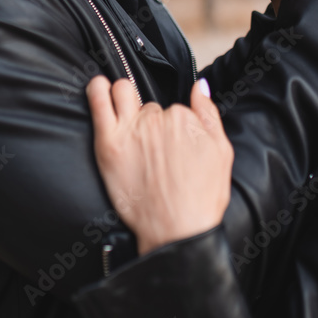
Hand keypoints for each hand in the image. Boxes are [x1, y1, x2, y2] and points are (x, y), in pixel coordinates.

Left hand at [86, 76, 233, 255]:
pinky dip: (96, 90)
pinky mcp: (108, 143)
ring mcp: (130, 129)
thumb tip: (199, 86)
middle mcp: (156, 119)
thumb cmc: (200, 198)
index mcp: (184, 118)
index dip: (173, 126)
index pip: (173, 108)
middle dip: (149, 117)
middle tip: (151, 143)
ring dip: (123, 97)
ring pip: (123, 93)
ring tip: (123, 111)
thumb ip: (209, 113)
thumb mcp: (221, 151)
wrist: (178, 230)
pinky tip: (98, 87)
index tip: (172, 144)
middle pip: (148, 105)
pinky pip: (98, 102)